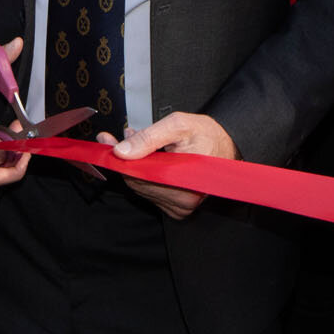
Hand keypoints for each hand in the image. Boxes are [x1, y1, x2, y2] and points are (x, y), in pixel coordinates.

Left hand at [103, 111, 235, 220]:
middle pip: (137, 182)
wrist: (227, 145)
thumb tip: (121, 151)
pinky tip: (150, 158)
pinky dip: (145, 174)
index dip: (119, 157)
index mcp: (184, 182)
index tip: (106, 142)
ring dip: (135, 165)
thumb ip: (148, 137)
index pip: (138, 174)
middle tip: (120, 137)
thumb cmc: (207, 134)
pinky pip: (150, 192)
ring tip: (139, 141)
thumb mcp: (177, 125)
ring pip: (141, 187)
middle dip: (126, 159)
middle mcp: (183, 201)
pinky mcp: (177, 209)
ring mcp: (180, 207)